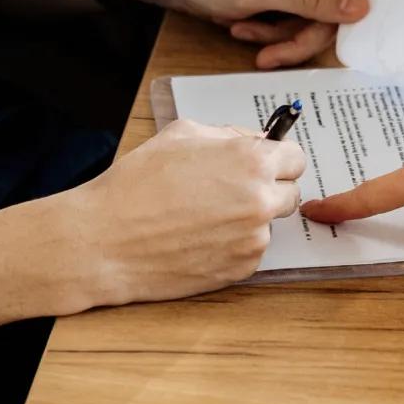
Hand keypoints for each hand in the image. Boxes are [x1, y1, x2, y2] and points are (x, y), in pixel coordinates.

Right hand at [70, 118, 306, 304]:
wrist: (107, 239)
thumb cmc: (137, 183)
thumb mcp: (180, 135)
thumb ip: (227, 135)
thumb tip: (255, 141)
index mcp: (250, 161)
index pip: (296, 158)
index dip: (278, 159)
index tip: (265, 164)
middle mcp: (260, 200)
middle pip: (289, 192)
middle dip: (267, 189)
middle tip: (229, 190)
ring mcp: (253, 239)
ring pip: (268, 223)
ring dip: (247, 218)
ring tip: (202, 215)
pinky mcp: (242, 268)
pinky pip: (250, 250)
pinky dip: (233, 244)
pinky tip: (198, 237)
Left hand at [114, 0, 369, 67]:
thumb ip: (312, 0)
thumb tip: (364, 6)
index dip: (344, 16)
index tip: (330, 46)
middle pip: (333, 9)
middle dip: (298, 36)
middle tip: (269, 57)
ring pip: (312, 21)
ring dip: (278, 36)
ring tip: (241, 31)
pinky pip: (292, 20)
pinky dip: (268, 32)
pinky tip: (240, 28)